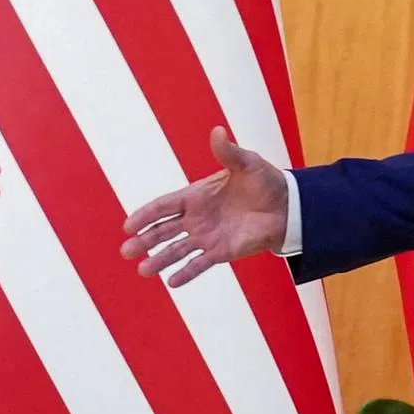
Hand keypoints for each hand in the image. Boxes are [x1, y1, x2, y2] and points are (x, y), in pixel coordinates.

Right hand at [119, 126, 287, 285]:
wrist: (287, 208)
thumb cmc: (264, 182)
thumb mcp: (247, 163)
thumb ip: (228, 152)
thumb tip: (218, 131)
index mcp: (195, 196)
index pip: (164, 206)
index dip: (145, 215)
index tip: (128, 225)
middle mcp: (195, 218)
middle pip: (163, 231)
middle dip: (144, 241)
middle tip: (126, 251)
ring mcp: (206, 237)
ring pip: (176, 250)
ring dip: (159, 260)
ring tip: (142, 271)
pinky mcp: (221, 252)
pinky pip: (200, 264)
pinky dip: (186, 273)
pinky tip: (172, 282)